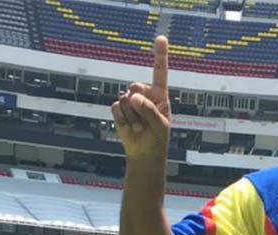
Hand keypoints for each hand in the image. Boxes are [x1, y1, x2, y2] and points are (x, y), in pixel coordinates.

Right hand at [111, 35, 170, 161]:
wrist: (144, 153)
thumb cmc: (157, 139)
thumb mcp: (159, 126)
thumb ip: (149, 110)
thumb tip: (133, 96)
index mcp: (160, 95)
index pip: (160, 72)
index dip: (160, 55)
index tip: (161, 38)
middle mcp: (145, 95)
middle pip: (135, 86)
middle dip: (138, 103)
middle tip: (144, 120)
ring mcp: (131, 102)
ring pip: (125, 99)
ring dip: (132, 117)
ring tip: (139, 127)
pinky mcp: (120, 110)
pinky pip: (116, 107)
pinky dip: (122, 119)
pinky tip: (129, 127)